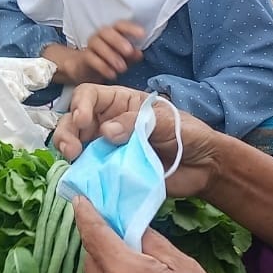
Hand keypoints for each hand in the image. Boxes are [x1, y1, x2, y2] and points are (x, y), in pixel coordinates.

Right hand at [44, 21, 144, 84]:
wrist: (87, 69)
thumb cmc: (109, 59)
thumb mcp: (124, 58)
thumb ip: (132, 55)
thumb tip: (139, 53)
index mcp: (113, 32)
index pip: (120, 25)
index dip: (131, 28)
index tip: (142, 34)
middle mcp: (100, 36)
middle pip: (106, 32)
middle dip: (118, 41)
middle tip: (129, 51)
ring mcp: (91, 45)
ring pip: (97, 44)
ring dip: (111, 56)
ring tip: (122, 68)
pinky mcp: (84, 57)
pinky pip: (91, 58)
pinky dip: (102, 66)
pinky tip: (112, 74)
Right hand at [54, 85, 220, 199]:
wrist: (205, 167)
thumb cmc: (188, 133)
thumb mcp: (165, 120)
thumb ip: (135, 122)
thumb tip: (105, 132)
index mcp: (119, 103)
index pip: (88, 96)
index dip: (80, 105)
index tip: (82, 120)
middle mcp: (106, 123)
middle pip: (74, 121)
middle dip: (67, 131)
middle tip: (71, 148)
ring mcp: (106, 147)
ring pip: (76, 144)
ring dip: (68, 150)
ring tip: (73, 159)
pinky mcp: (110, 170)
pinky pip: (90, 169)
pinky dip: (82, 172)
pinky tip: (81, 176)